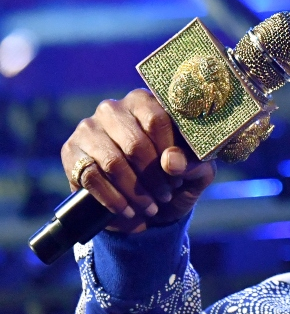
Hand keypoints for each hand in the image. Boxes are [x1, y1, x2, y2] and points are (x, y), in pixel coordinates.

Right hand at [60, 88, 215, 232]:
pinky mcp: (71, 152)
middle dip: (153, 176)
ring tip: (151, 207)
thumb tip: (171, 161)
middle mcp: (113, 109)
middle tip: (165, 195)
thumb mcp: (195, 172)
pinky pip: (92, 178)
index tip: (180, 177)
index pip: (157, 120)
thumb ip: (192, 163)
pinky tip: (128, 211)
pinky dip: (113, 199)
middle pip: (135, 143)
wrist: (143, 205)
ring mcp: (88, 129)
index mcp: (145, 102)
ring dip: (135, 191)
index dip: (170, 152)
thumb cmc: (174, 179)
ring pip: (113, 163)